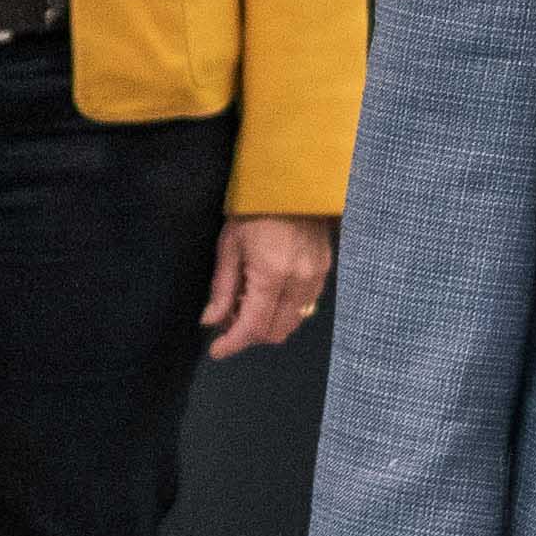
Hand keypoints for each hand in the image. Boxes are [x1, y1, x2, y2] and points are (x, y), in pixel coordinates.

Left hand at [207, 212, 335, 356]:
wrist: (291, 183)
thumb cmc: (253, 210)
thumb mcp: (229, 247)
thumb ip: (222, 289)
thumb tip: (211, 322)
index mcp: (272, 276)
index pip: (254, 326)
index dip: (233, 344)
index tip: (216, 351)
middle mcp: (300, 283)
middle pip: (275, 332)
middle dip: (249, 334)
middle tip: (228, 318)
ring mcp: (317, 278)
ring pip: (292, 322)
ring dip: (267, 324)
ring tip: (246, 303)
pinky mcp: (325, 272)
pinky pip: (304, 307)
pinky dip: (283, 310)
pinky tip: (267, 294)